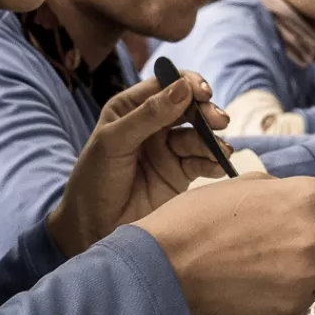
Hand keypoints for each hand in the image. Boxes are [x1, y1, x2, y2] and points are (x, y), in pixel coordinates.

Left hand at [48, 72, 229, 257]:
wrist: (92, 229)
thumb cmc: (93, 180)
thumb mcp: (114, 142)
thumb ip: (148, 115)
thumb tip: (184, 87)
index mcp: (130, 108)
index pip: (165, 85)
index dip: (187, 84)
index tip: (203, 92)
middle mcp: (152, 125)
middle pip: (189, 108)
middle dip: (206, 112)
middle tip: (219, 121)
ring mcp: (168, 150)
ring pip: (199, 136)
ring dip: (213, 140)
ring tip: (222, 151)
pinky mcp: (180, 174)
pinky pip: (203, 162)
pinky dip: (215, 162)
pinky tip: (220, 166)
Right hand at [139, 176, 314, 314]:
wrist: (166, 263)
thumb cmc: (199, 219)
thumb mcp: (251, 185)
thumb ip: (294, 193)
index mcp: (309, 196)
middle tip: (314, 247)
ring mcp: (305, 272)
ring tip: (282, 265)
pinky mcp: (291, 303)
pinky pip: (311, 298)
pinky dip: (296, 293)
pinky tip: (266, 282)